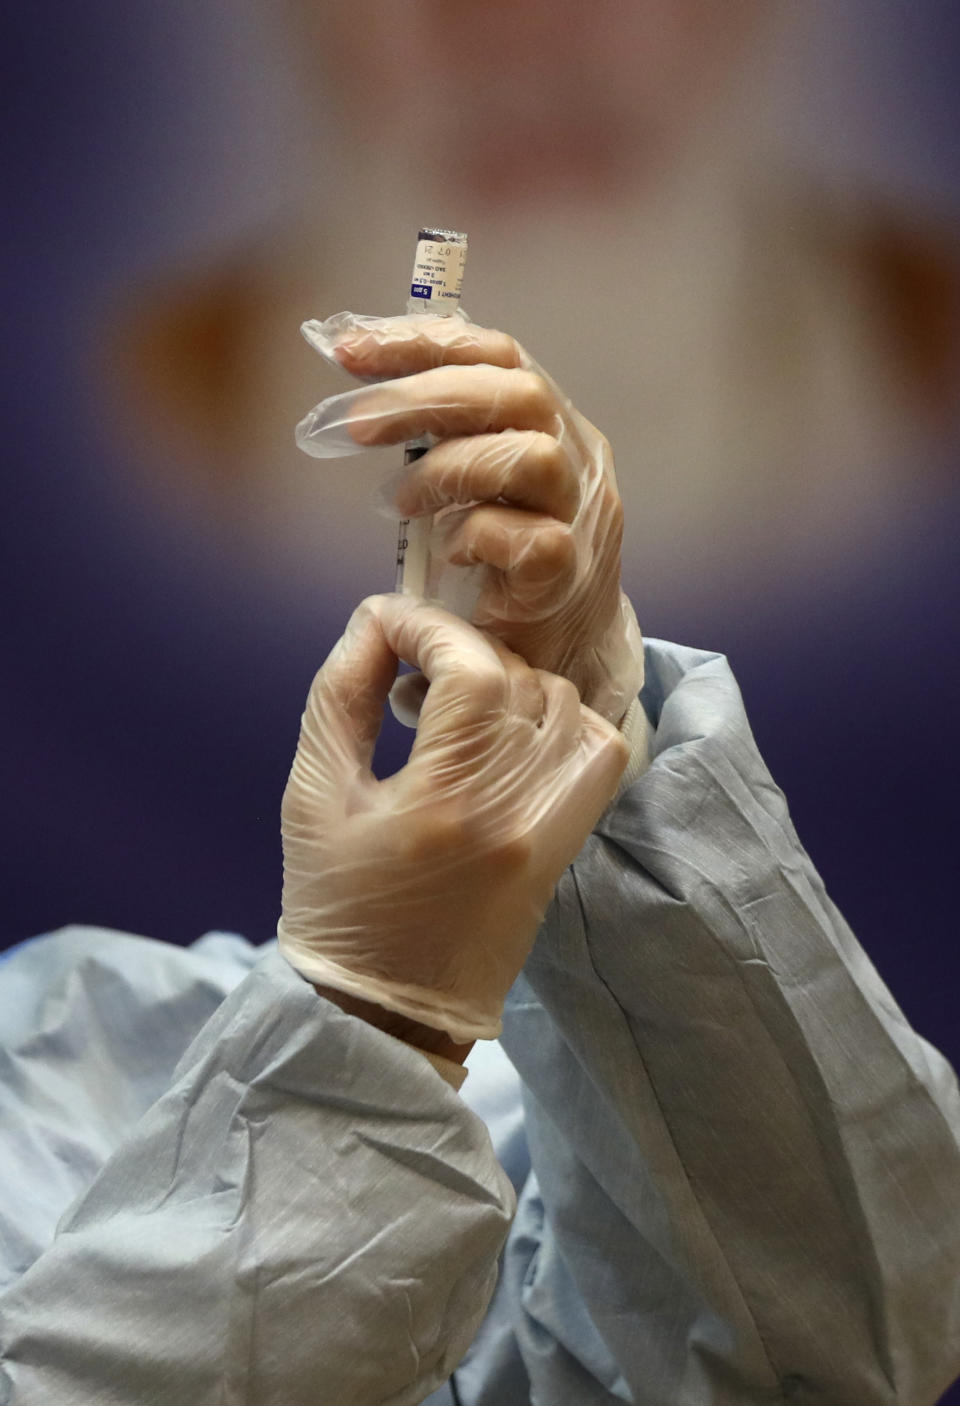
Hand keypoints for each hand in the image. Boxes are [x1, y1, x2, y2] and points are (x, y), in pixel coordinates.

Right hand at [277, 594, 627, 1043]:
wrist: (389, 1012)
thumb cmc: (337, 906)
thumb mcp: (312, 798)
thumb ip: (341, 698)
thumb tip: (373, 622)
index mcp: (445, 804)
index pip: (471, 671)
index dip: (429, 626)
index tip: (387, 621)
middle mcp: (515, 813)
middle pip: (518, 678)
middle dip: (459, 650)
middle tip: (408, 663)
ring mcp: (553, 831)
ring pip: (562, 704)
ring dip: (507, 679)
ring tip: (452, 700)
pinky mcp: (568, 845)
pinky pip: (597, 752)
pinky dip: (562, 719)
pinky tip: (509, 729)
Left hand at [296, 313, 643, 723]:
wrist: (554, 658)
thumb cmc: (498, 565)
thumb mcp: (467, 482)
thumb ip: (437, 433)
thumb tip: (358, 377)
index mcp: (552, 424)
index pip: (498, 353)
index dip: (423, 341)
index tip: (349, 348)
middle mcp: (576, 460)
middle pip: (517, 391)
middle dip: (424, 397)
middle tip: (356, 424)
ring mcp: (580, 518)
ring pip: (530, 456)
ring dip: (447, 470)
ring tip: (398, 501)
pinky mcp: (567, 576)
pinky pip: (529, 537)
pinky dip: (473, 535)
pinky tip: (445, 553)